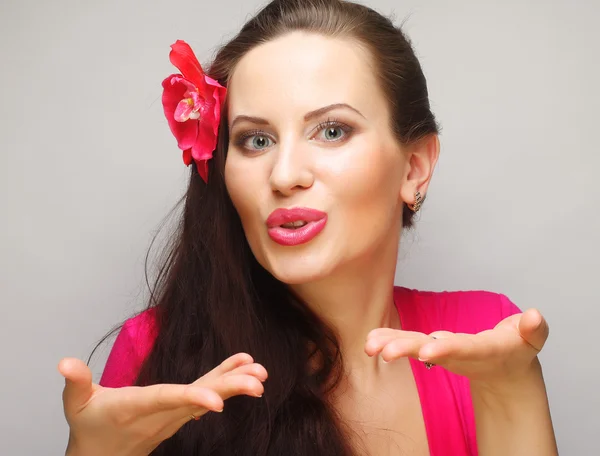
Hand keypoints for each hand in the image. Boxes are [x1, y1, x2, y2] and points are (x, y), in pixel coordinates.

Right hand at [59, 353, 266, 455]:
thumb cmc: (89, 426)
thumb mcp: (76, 403)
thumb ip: (76, 381)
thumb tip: (64, 362)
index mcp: (136, 407)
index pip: (167, 400)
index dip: (192, 397)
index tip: (219, 402)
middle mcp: (161, 413)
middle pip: (198, 398)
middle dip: (230, 389)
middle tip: (259, 381)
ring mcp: (173, 414)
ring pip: (208, 395)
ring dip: (235, 382)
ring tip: (261, 372)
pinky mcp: (179, 412)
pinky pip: (206, 393)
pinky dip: (225, 379)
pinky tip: (244, 365)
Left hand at [364, 308, 548, 385]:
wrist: (505, 369)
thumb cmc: (517, 348)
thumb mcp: (532, 339)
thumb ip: (533, 329)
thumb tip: (535, 317)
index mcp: (483, 351)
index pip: (463, 348)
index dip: (446, 349)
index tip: (427, 351)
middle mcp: (459, 354)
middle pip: (432, 351)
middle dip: (408, 349)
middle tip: (385, 353)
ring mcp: (444, 352)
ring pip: (416, 347)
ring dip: (392, 345)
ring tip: (369, 346)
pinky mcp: (434, 348)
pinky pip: (410, 343)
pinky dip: (391, 340)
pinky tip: (371, 340)